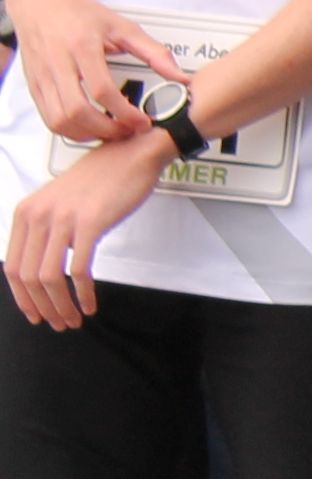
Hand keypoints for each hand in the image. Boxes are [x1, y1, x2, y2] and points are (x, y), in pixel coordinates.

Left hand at [7, 128, 169, 327]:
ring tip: (74, 319)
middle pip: (28, 277)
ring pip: (50, 277)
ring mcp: (62, 219)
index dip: (22, 298)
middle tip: (59, 324)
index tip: (36, 315)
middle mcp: (38, 215)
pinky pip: (79, 270)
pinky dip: (83, 294)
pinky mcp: (89, 224)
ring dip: (61, 305)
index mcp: (26, 212)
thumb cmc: (102, 180)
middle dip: (42, 307)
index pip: (13, 267)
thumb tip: (43, 268)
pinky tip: (90, 304)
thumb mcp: (60, 203)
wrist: (131, 155)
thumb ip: (47, 230)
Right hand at [8, 0, 179, 144]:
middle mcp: (58, 63)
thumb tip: (180, 77)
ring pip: (58, 119)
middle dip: (107, 129)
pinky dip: (69, 129)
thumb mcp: (123, 27)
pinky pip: (47, 117)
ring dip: (87, 134)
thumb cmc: (80, 13)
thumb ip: (154, 53)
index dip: (124, 113)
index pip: (102, 90)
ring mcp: (42, 75)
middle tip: (128, 131)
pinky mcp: (34, 84)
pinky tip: (89, 127)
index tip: (142, 121)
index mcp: (82, 47)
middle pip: (77, 111)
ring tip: (111, 131)